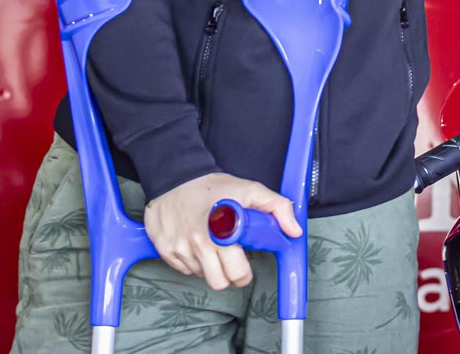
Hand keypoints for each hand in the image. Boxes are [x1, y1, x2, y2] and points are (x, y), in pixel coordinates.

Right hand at [143, 171, 299, 288]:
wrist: (177, 178)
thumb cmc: (215, 187)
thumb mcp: (251, 190)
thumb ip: (278, 208)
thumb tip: (294, 231)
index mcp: (222, 231)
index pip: (236, 272)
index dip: (243, 273)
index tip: (244, 266)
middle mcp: (199, 242)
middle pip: (219, 282)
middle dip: (228, 275)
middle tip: (231, 260)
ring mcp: (180, 248)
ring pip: (202, 276)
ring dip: (209, 266)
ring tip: (212, 244)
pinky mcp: (165, 250)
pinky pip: (184, 269)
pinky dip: (193, 261)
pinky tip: (197, 243)